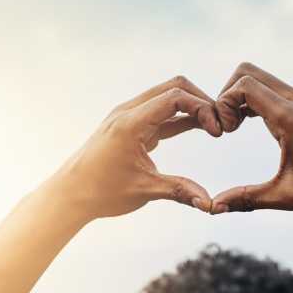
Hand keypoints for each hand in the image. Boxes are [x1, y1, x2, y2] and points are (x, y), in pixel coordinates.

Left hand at [43, 76, 221, 219]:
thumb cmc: (101, 192)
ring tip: (214, 128)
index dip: (202, 108)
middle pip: (173, 87)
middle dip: (201, 101)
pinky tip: (200, 129)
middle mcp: (128, 112)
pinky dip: (180, 117)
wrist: (70, 195)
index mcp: (130, 123)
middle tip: (221, 124)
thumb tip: (210, 204)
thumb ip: (179, 191)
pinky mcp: (130, 126)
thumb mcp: (144, 191)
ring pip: (167, 97)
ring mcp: (128, 117)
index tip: (217, 131)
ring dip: (192, 107)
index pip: (175, 97)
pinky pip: (160, 112)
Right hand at [210, 63, 292, 212]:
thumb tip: (214, 209)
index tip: (224, 133)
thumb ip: (247, 199)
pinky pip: (271, 89)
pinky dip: (253, 100)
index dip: (223, 104)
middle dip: (226, 95)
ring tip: (235, 128)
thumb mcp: (287, 196)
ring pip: (259, 78)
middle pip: (247, 72)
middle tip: (226, 126)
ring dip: (239, 98)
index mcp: (291, 118)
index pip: (244, 85)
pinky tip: (252, 126)